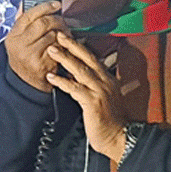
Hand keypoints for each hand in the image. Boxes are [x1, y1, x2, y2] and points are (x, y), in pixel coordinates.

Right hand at [5, 0, 67, 91]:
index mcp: (13, 35)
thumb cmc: (25, 56)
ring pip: (53, 35)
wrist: (26, 82)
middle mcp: (19, 44)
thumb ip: (23, 21)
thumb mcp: (18, 39)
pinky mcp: (42, 64)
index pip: (29, 15)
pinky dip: (64, 45)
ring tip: (65, 34)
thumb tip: (25, 1)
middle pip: (43, 23)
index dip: (45, 7)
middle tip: (62, 22)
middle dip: (57, 20)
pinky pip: (58, 48)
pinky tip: (64, 46)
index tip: (56, 4)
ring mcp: (30, 55)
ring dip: (63, 33)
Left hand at [46, 32, 127, 160]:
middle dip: (72, 45)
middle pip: (87, 58)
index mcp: (108, 79)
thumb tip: (80, 76)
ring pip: (80, 70)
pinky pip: (74, 88)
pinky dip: (62, 82)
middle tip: (58, 34)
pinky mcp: (93, 102)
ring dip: (64, 58)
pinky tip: (50, 77)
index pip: (93, 58)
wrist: (120, 137)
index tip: (67, 37)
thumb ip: (96, 85)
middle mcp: (105, 82)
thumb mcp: (106, 97)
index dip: (80, 47)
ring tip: (51, 50)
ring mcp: (100, 91)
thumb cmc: (111, 120)